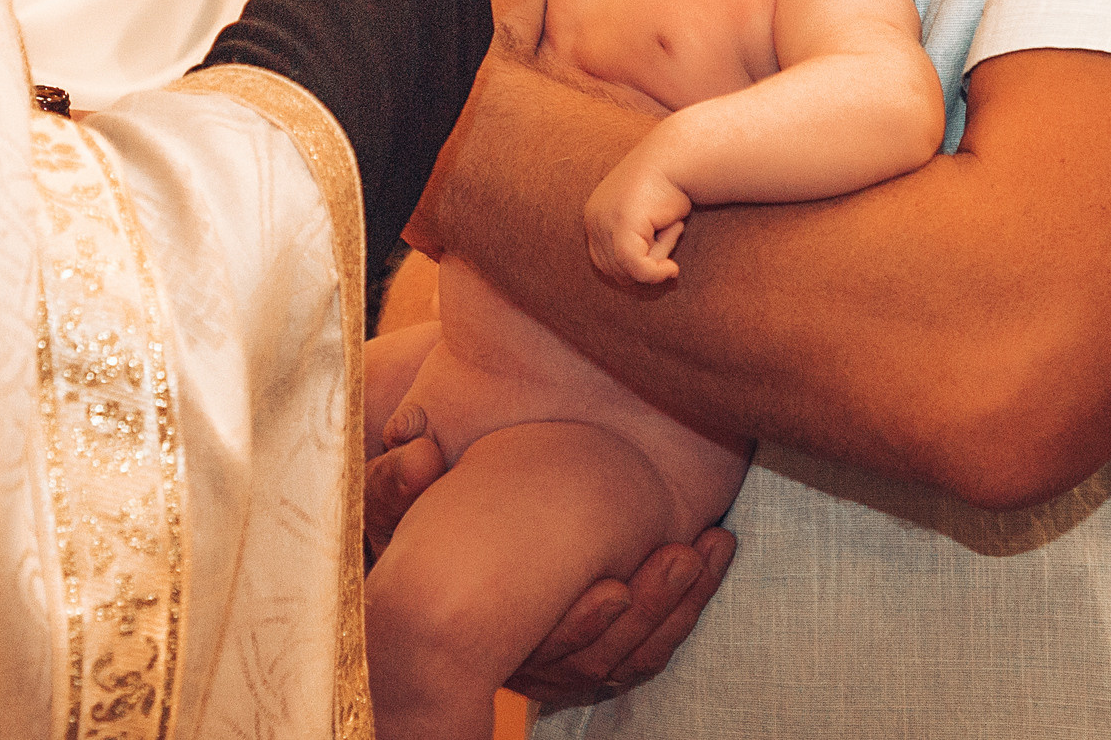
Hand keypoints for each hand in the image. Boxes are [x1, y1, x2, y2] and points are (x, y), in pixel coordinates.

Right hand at [364, 405, 735, 706]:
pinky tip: (713, 554)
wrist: (452, 555)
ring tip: (712, 549)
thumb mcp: (399, 504)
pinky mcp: (604, 646)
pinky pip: (654, 644)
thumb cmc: (424, 522)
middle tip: (683, 556)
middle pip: (601, 659)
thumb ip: (397, 481)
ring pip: (636, 655)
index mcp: (487, 633)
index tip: (615, 589)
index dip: (580, 626)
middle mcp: (531, 659)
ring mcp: (568, 661)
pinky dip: (690, 603)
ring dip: (681, 604)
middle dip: (651, 610)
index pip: (541, 649)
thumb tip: (417, 449)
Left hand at [586, 152, 692, 283]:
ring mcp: (604, 221)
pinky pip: (637, 267)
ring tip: (671, 230)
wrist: (679, 157)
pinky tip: (673, 270)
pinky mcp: (622, 225)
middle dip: (646, 262)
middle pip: (614, 270)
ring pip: (629, 269)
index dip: (631, 268)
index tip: (658, 257)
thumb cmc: (670, 188)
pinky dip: (656, 273)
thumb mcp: (647, 220)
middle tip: (669, 233)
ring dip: (656, 259)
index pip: (603, 263)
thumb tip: (634, 280)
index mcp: (594, 215)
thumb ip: (636, 245)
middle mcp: (593, 218)